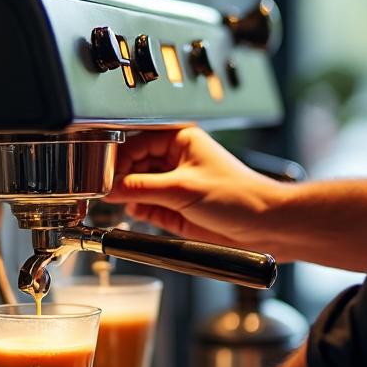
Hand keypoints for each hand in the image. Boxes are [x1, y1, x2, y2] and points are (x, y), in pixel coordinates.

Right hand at [104, 128, 288, 252]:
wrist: (264, 226)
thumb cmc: (240, 196)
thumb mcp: (183, 189)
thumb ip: (142, 188)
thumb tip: (110, 188)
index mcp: (179, 139)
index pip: (135, 143)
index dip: (117, 159)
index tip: (102, 175)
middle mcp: (174, 159)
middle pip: (133, 165)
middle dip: (119, 178)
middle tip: (104, 191)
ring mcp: (173, 185)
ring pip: (137, 187)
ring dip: (127, 195)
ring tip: (118, 202)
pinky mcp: (174, 208)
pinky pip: (146, 206)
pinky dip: (138, 210)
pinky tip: (134, 211)